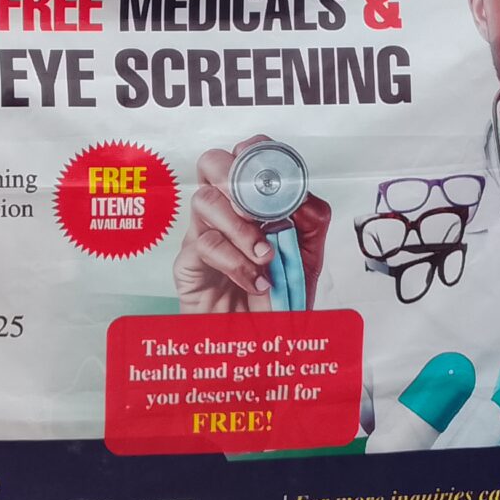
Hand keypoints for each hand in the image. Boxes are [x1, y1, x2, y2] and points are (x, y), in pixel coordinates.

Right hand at [172, 138, 329, 313]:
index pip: (244, 158)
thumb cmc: (279, 302)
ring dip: (240, 227)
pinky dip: (234, 261)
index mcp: (251, 205)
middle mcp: (224, 214)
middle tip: (256, 208)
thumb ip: (311, 223)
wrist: (262, 346)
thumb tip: (301, 199)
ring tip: (264, 256)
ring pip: (204, 201)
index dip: (254, 153)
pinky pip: (203, 244)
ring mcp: (202, 236)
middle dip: (234, 177)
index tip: (272, 173)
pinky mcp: (188, 264)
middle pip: (211, 164)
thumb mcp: (307, 258)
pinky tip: (254, 280)